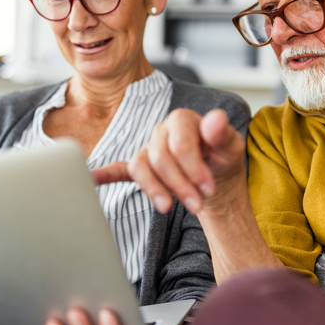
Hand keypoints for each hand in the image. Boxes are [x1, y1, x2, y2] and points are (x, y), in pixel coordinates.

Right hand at [92, 108, 245, 214]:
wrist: (216, 178)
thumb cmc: (222, 159)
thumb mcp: (232, 148)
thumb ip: (223, 134)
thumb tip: (216, 118)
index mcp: (182, 120)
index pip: (179, 142)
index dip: (193, 167)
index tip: (207, 188)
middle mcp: (161, 132)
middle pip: (160, 158)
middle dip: (179, 184)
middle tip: (197, 204)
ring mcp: (148, 149)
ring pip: (141, 167)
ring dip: (154, 189)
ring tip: (168, 207)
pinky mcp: (141, 168)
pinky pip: (118, 169)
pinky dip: (104, 175)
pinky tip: (92, 179)